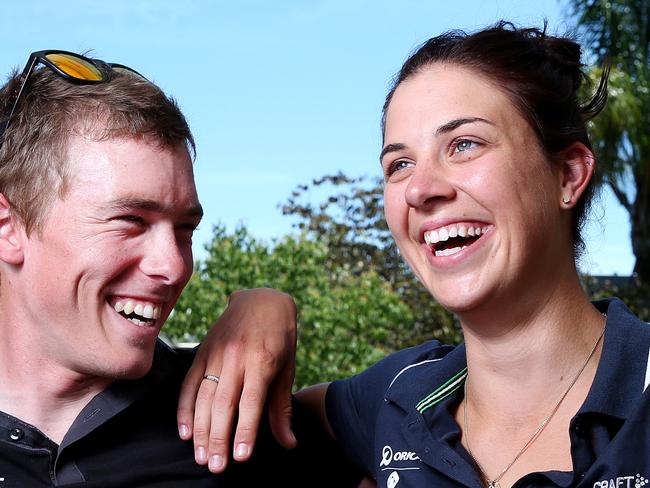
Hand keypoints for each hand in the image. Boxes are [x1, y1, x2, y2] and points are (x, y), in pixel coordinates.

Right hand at [176, 288, 297, 472]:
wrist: (262, 299)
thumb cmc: (281, 337)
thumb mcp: (288, 368)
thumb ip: (282, 407)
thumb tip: (289, 443)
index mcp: (262, 361)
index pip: (251, 402)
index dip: (245, 430)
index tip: (240, 457)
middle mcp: (236, 357)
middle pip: (223, 404)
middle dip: (218, 438)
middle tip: (215, 466)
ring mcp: (216, 353)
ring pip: (203, 396)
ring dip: (200, 429)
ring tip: (201, 456)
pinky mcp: (202, 351)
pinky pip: (189, 383)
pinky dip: (184, 408)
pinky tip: (185, 431)